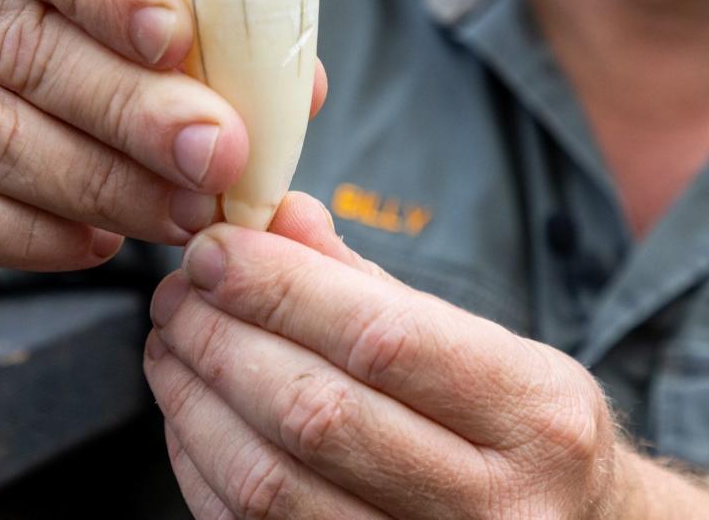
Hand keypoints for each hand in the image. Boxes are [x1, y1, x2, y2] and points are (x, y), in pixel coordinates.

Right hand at [0, 0, 322, 272]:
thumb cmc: (34, 51)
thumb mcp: (100, 19)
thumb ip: (193, 43)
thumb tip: (296, 92)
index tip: (178, 40)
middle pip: (21, 46)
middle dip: (133, 111)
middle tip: (218, 156)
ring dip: (101, 184)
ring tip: (183, 214)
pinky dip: (34, 235)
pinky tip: (101, 243)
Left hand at [144, 193, 625, 519]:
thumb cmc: (523, 433)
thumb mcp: (489, 347)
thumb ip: (377, 288)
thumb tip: (280, 219)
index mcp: (536, 416)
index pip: (382, 339)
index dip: (281, 289)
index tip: (215, 250)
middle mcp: (495, 508)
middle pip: (316, 413)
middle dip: (224, 339)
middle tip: (178, 293)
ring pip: (270, 487)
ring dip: (196, 403)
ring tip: (172, 343)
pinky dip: (203, 468)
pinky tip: (191, 414)